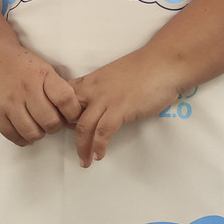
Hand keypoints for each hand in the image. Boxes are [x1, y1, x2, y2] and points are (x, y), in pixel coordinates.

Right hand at [0, 48, 80, 146]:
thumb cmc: (20, 66)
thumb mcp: (43, 68)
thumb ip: (57, 88)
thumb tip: (74, 115)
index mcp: (42, 75)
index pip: (65, 99)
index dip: (72, 112)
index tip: (70, 115)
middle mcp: (26, 89)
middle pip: (50, 122)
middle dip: (54, 126)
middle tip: (50, 121)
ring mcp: (9, 103)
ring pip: (33, 133)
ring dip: (38, 134)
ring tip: (36, 125)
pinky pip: (14, 137)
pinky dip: (22, 138)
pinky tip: (23, 129)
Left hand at [70, 52, 184, 165]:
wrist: (164, 62)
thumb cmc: (144, 68)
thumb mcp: (114, 76)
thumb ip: (102, 90)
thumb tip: (99, 106)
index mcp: (91, 81)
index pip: (63, 97)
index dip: (59, 113)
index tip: (62, 127)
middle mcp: (93, 89)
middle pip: (67, 113)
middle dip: (64, 134)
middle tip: (69, 147)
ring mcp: (106, 99)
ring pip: (83, 127)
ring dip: (82, 148)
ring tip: (84, 162)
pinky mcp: (120, 109)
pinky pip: (103, 132)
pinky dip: (99, 146)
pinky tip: (99, 155)